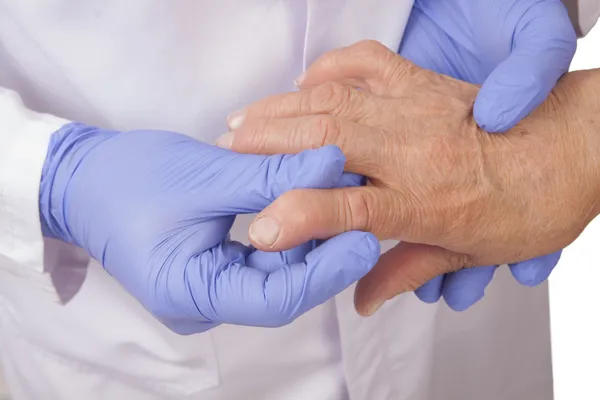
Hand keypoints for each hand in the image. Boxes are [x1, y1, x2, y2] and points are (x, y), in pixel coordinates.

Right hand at [39, 123, 379, 333]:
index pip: (276, 299)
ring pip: (277, 272)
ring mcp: (209, 287)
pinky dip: (289, 230)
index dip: (326, 270)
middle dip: (325, 249)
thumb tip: (333, 162)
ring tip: (341, 198)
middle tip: (363, 211)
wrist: (81, 179)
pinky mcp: (215, 267)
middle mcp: (204, 302)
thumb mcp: (205, 174)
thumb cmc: (127, 178)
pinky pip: (263, 258)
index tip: (364, 238)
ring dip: (310, 236)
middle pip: (283, 287)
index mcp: (190, 293)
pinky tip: (308, 200)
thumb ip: (271, 174)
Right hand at [218, 42, 599, 314]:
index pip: (347, 209)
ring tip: (244, 116)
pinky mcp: (423, 82)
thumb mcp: (471, 253)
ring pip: (336, 101)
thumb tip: (364, 299)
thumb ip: (408, 271)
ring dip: (283, 107)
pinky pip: (368, 63)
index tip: (260, 224)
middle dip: (267, 143)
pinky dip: (330, 69)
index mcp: (424, 200)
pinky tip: (304, 82)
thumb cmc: (531, 203)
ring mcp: (416, 110)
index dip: (298, 217)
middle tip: (226, 148)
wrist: (576, 147)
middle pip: (326, 142)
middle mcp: (413, 151)